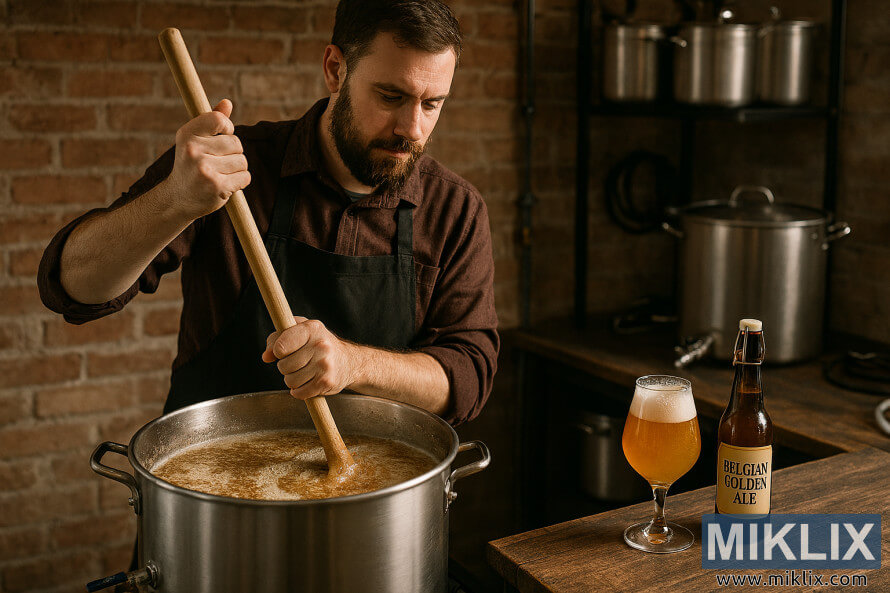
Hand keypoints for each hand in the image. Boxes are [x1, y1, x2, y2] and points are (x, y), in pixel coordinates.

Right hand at [163, 99, 249, 219]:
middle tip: (218, 163)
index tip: (223, 136)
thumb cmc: (190, 166)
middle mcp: (193, 150)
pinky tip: (225, 185)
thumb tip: (227, 103)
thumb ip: (212, 121)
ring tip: (220, 175)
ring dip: (237, 169)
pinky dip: (240, 182)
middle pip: (236, 143)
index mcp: (187, 134)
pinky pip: (245, 177)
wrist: (178, 199)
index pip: (219, 119)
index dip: (228, 128)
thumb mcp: (196, 141)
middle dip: (234, 153)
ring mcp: (204, 169)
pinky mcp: (216, 186)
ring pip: (242, 161)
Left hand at [262, 317, 360, 399]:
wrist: (349, 361)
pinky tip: (308, 383)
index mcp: (312, 328)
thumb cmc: (319, 344)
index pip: (280, 346)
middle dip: (285, 367)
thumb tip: (266, 357)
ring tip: (304, 372)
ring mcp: (325, 364)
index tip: (284, 351)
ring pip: (290, 381)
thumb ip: (277, 338)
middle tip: (297, 363)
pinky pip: (300, 393)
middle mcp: (321, 345)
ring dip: (292, 380)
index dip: (277, 351)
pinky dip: (299, 391)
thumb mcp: (299, 331)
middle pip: (283, 366)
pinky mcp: (326, 382)